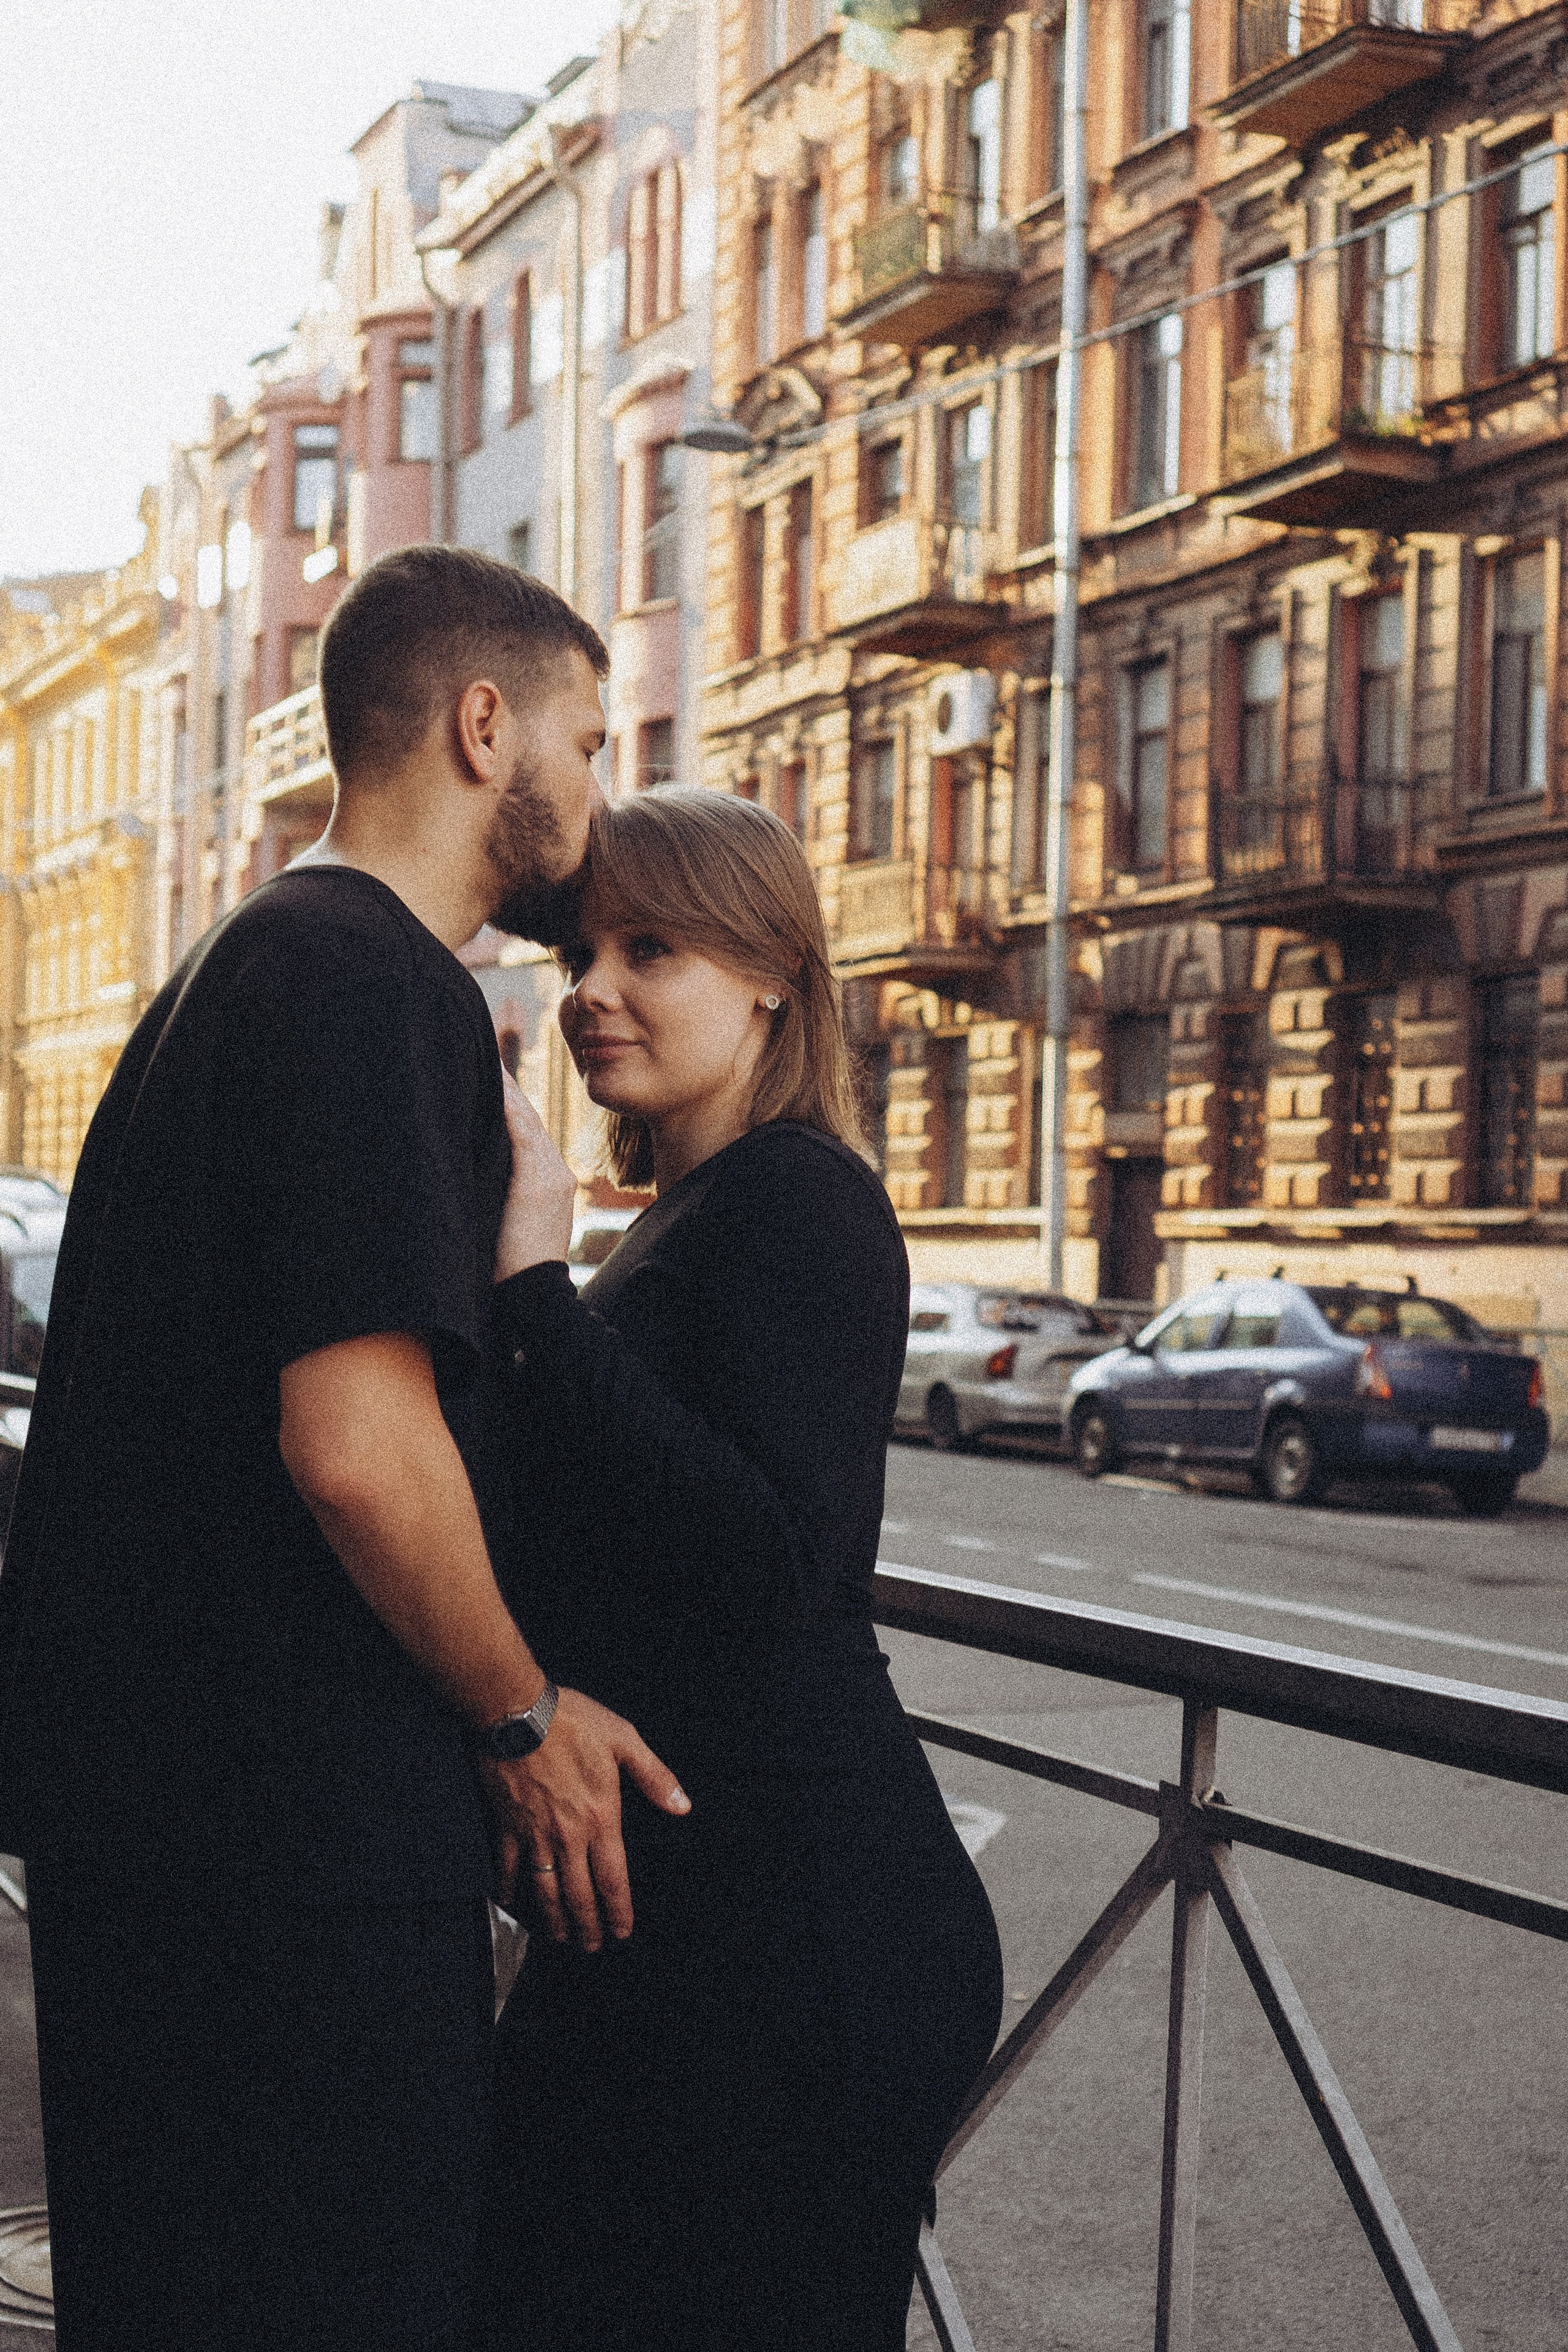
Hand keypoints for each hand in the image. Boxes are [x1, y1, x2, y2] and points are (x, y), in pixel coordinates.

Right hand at [480, 1685, 689, 1950]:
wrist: (516, 1712)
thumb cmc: (572, 1722)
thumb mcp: (624, 1740)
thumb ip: (654, 1777)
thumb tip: (682, 1805)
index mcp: (601, 1817)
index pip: (613, 1879)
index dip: (618, 1911)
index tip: (622, 1932)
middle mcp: (568, 1836)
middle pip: (580, 1895)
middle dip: (588, 1927)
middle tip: (592, 1946)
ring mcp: (535, 1835)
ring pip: (545, 1891)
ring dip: (555, 1919)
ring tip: (560, 1937)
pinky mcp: (506, 1826)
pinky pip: (507, 1869)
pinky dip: (509, 1891)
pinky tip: (511, 1904)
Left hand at [495, 1070, 577, 1279]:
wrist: (532, 1298)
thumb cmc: (509, 1270)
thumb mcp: (505, 1224)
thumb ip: (499, 1191)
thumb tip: (465, 1170)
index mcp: (548, 1180)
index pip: (526, 1131)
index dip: (507, 1102)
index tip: (487, 1077)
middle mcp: (555, 1171)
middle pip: (527, 1118)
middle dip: (505, 1087)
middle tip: (480, 1055)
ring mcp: (552, 1174)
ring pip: (525, 1120)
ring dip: (503, 1089)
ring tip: (482, 1060)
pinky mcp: (541, 1181)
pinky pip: (523, 1133)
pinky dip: (507, 1107)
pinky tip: (492, 1085)